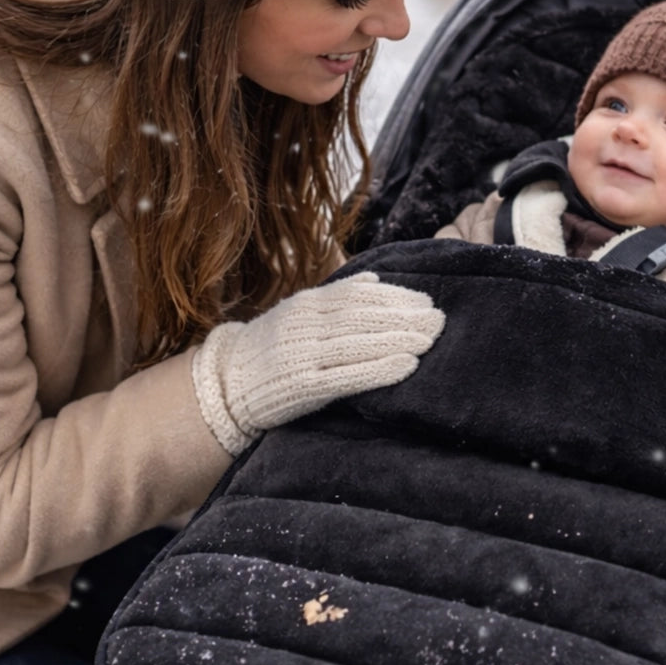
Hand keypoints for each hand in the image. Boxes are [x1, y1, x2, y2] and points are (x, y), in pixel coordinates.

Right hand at [192, 271, 443, 453]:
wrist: (226, 383)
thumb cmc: (270, 349)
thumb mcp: (298, 312)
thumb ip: (335, 297)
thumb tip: (375, 279)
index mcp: (307, 304)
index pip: (359, 295)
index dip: (395, 297)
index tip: (426, 300)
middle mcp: (305, 325)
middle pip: (364, 316)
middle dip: (405, 316)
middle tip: (439, 319)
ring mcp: (303, 355)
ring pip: (360, 343)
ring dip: (400, 339)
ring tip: (431, 340)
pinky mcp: (303, 385)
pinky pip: (348, 376)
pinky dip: (380, 370)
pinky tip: (407, 366)